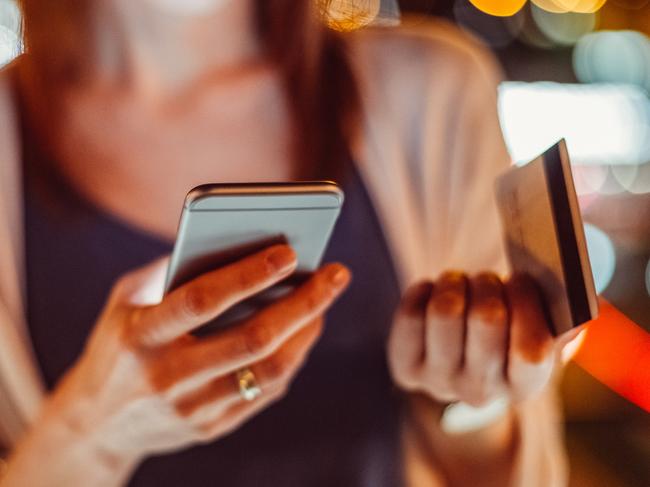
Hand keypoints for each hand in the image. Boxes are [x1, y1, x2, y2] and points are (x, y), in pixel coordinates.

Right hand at [9, 245, 349, 479]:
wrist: (95, 424)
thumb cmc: (117, 344)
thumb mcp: (126, 301)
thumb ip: (171, 271)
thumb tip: (237, 241)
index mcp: (140, 335)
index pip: (204, 300)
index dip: (249, 275)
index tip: (290, 251)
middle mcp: (167, 376)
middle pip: (252, 338)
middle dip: (303, 303)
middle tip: (335, 275)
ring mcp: (191, 408)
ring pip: (268, 371)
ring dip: (306, 332)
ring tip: (324, 302)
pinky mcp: (210, 427)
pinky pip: (264, 393)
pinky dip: (291, 359)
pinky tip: (303, 333)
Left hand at [388, 271, 571, 406]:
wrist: (460, 361)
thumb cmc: (507, 333)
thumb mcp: (540, 330)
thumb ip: (562, 318)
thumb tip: (574, 303)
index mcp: (524, 386)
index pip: (532, 351)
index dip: (527, 304)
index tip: (521, 277)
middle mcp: (480, 391)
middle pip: (487, 319)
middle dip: (488, 284)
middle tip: (487, 280)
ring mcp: (439, 382)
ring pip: (445, 311)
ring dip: (455, 283)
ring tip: (460, 283)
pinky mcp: (406, 367)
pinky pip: (411, 313)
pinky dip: (424, 290)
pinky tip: (433, 292)